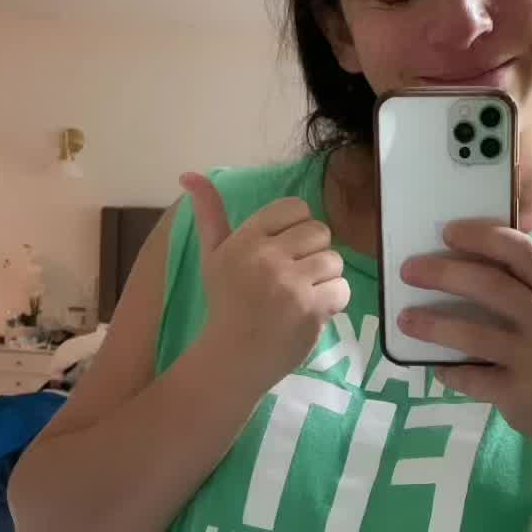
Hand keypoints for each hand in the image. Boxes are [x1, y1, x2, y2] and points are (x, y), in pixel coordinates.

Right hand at [181, 174, 350, 391]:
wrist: (233, 357)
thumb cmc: (225, 304)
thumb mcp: (213, 255)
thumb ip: (210, 213)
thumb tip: (190, 174)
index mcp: (247, 239)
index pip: (295, 207)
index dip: (298, 228)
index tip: (286, 251)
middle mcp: (268, 257)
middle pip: (320, 231)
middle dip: (313, 253)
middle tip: (296, 276)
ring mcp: (290, 284)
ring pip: (334, 259)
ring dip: (325, 278)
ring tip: (305, 294)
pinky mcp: (310, 309)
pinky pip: (341, 287)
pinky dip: (334, 301)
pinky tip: (313, 311)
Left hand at [399, 219, 531, 463]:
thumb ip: (528, 293)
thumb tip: (464, 268)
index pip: (523, 253)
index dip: (483, 237)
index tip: (449, 232)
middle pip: (492, 286)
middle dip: (444, 273)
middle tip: (409, 270)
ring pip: (475, 335)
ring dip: (433, 324)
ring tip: (405, 319)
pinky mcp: (519, 394)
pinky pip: (472, 379)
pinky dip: (448, 372)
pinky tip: (436, 368)